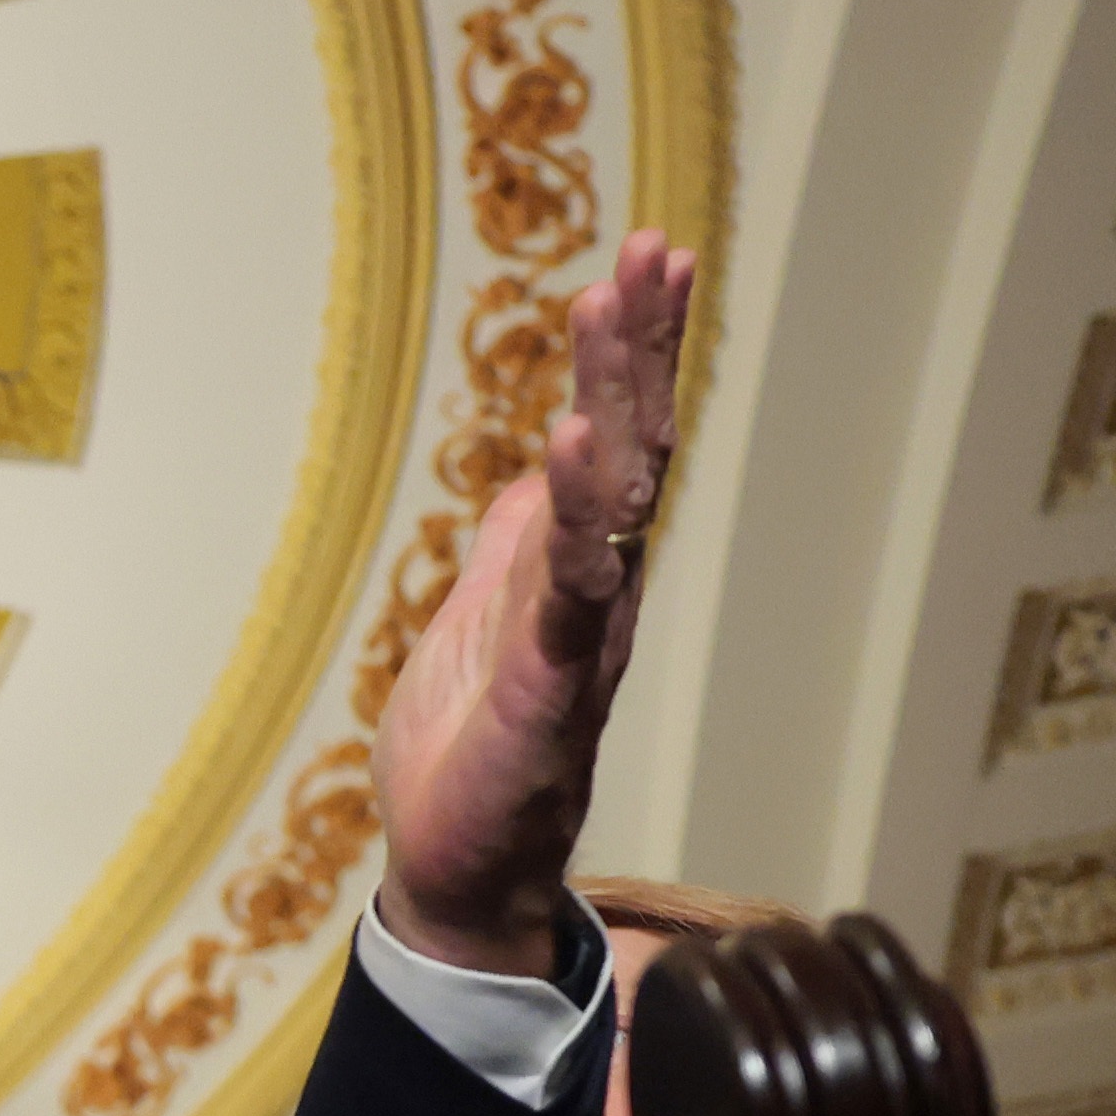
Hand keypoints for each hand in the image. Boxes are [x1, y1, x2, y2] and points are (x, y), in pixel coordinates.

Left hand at [369, 231, 695, 972]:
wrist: (459, 868)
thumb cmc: (474, 752)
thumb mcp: (486, 615)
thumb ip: (520, 544)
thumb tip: (537, 472)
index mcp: (580, 565)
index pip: (623, 435)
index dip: (638, 347)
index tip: (653, 254)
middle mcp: (602, 586)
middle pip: (637, 442)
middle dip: (644, 342)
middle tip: (657, 246)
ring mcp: (584, 631)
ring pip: (615, 496)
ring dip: (616, 393)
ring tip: (612, 303)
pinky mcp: (552, 683)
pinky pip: (571, 586)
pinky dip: (577, 513)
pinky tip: (576, 441)